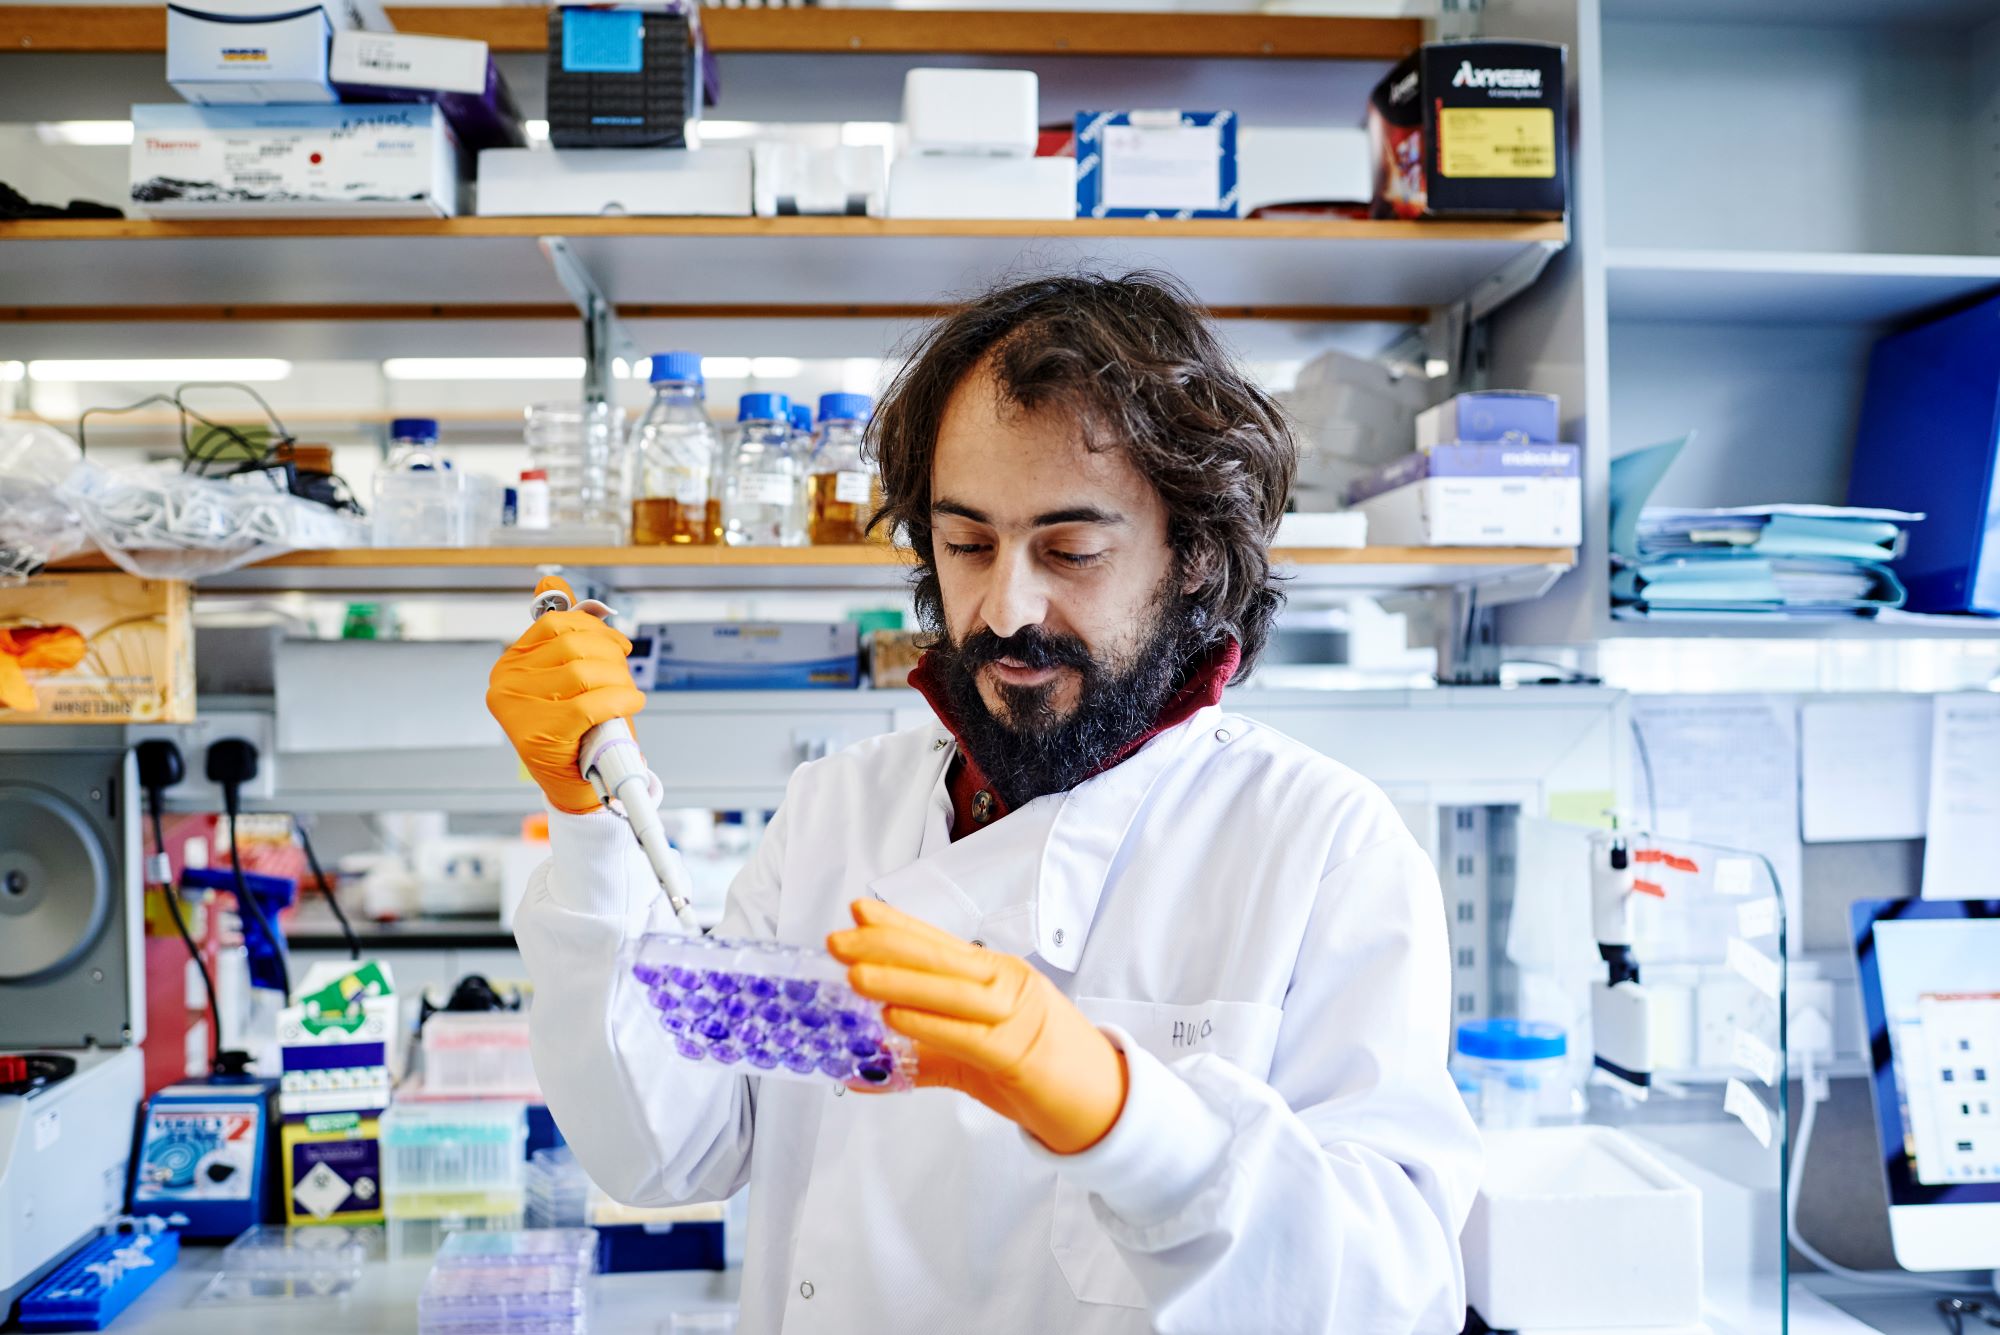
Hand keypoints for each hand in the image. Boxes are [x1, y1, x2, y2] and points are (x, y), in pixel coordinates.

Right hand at [485, 576, 645, 814]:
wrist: (577, 786)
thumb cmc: (577, 729)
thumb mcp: (570, 677)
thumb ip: (563, 630)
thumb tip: (551, 578)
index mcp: (510, 664)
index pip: (556, 624)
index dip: (596, 628)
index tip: (619, 645)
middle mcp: (506, 683)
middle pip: (574, 646)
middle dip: (612, 657)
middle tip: (626, 675)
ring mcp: (518, 710)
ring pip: (585, 672)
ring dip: (620, 680)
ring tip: (628, 693)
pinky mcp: (539, 734)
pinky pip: (592, 702)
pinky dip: (620, 699)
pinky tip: (631, 703)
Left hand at [828, 899, 1127, 1154]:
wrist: (1103, 1101)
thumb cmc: (1040, 1071)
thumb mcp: (975, 1055)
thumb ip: (923, 1058)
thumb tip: (863, 1070)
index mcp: (998, 975)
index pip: (939, 942)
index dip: (897, 925)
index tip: (857, 911)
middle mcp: (1007, 983)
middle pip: (939, 958)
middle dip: (884, 947)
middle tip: (837, 942)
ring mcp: (1016, 1015)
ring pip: (950, 992)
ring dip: (898, 981)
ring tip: (854, 975)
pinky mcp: (1019, 1053)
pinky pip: (966, 1034)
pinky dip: (928, 1024)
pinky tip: (893, 1018)